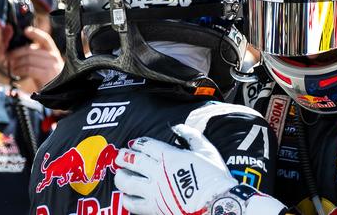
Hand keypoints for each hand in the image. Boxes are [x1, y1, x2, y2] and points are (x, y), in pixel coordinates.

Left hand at [7, 27, 63, 88]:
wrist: (57, 94)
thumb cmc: (48, 80)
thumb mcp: (43, 66)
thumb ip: (34, 58)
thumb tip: (15, 53)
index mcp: (53, 53)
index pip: (45, 39)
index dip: (36, 34)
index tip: (26, 30)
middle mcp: (53, 57)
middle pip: (30, 49)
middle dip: (15, 53)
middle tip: (6, 57)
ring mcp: (51, 65)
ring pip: (28, 58)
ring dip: (15, 63)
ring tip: (10, 67)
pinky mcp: (47, 74)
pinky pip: (28, 68)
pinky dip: (19, 70)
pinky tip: (15, 73)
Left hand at [114, 125, 237, 214]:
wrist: (216, 203)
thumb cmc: (213, 176)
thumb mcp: (206, 149)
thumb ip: (191, 136)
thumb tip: (178, 128)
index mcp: (169, 156)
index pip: (145, 146)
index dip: (138, 143)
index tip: (135, 144)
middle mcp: (157, 172)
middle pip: (132, 161)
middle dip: (123, 157)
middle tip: (120, 156)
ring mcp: (153, 191)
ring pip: (127, 181)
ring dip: (120, 176)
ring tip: (120, 173)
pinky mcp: (154, 207)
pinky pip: (132, 203)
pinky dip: (126, 198)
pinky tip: (127, 195)